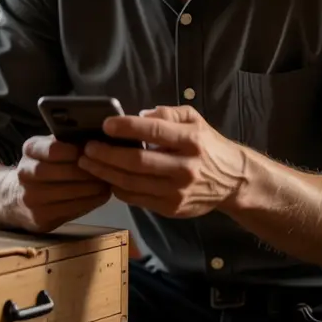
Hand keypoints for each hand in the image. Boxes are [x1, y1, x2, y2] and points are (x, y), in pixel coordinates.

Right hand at [6, 135, 110, 232]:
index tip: (92, 152)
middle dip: (86, 172)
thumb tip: (100, 139)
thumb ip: (68, 141)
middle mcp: (25, 172)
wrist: (18, 197)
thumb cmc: (45, 166)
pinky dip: (88, 203)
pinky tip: (99, 196)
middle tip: (106, 171)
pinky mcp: (38, 216)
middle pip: (60, 171)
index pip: (53, 149)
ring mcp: (30, 196)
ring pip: (65, 192)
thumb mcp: (50, 148)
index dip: (75, 151)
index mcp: (30, 149)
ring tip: (105, 184)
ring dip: (90, 188)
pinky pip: (68, 210)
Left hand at [78, 105, 246, 218]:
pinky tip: (107, 178)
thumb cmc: (208, 146)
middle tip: (87, 147)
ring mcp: (177, 191)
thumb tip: (138, 116)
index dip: (126, 127)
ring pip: (133, 183)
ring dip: (105, 173)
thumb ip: (168, 114)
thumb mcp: (195, 119)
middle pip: (137, 162)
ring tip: (88, 163)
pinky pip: (137, 199)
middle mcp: (185, 167)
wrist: (233, 181)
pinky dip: (118, 188)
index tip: (106, 124)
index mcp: (191, 140)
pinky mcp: (171, 208)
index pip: (153, 131)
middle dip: (107, 154)